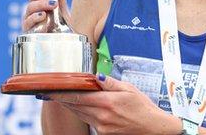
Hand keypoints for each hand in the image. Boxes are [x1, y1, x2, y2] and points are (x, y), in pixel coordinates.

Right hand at [20, 0, 70, 31]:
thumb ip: (63, 1)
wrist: (63, 49)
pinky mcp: (29, 29)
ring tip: (52, 4)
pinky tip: (44, 16)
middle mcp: (36, 5)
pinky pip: (30, 21)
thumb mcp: (67, 13)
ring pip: (31, 5)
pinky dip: (36, 17)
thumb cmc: (64, 29)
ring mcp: (31, 17)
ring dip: (42, 3)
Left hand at [42, 74, 180, 134]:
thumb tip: (96, 76)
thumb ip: (110, 83)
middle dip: (63, 99)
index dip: (62, 94)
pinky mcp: (103, 134)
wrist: (154, 129)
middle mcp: (102, 116)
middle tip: (51, 91)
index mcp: (107, 103)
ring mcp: (102, 127)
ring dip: (71, 106)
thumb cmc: (143, 107)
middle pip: (76, 106)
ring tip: (62, 97)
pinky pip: (88, 121)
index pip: (78, 97)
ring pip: (80, 114)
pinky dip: (82, 113)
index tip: (51, 90)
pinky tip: (81, 107)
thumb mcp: (129, 89)